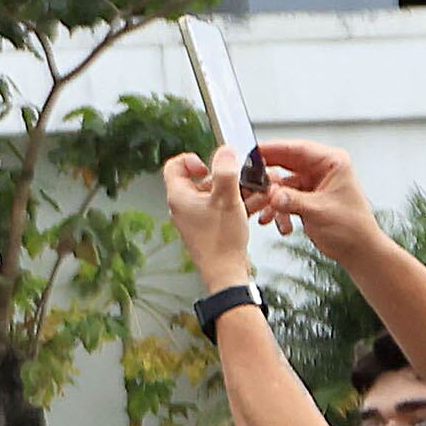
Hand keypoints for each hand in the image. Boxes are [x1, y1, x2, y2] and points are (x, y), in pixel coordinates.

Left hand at [159, 151, 254, 290]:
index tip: (208, 164)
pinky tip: (251, 205)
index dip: (191, 159)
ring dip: (233, 190)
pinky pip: (219, 208)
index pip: (174, 165)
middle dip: (222, 176)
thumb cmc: (221, 243)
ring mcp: (195, 219)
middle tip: (236, 178)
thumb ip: (226, 171)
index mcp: (179, 197)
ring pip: (213, 194)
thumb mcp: (227, 199)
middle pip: (199, 179)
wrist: (226, 274)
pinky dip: (234, 204)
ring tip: (250, 193)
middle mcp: (183, 207)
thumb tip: (225, 151)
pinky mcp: (207, 228)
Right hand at [245, 139, 378, 251]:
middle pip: (287, 164)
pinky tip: (276, 223)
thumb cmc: (352, 228)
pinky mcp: (309, 199)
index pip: (298, 149)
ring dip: (273, 199)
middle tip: (250, 180)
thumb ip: (293, 201)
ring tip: (265, 212)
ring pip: (284, 184)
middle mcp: (323, 170)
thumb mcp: (319, 211)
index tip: (254, 153)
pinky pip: (286, 198)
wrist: (359, 251)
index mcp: (333, 163)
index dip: (273, 149)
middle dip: (269, 176)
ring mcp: (315, 184)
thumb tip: (272, 194)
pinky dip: (279, 210)